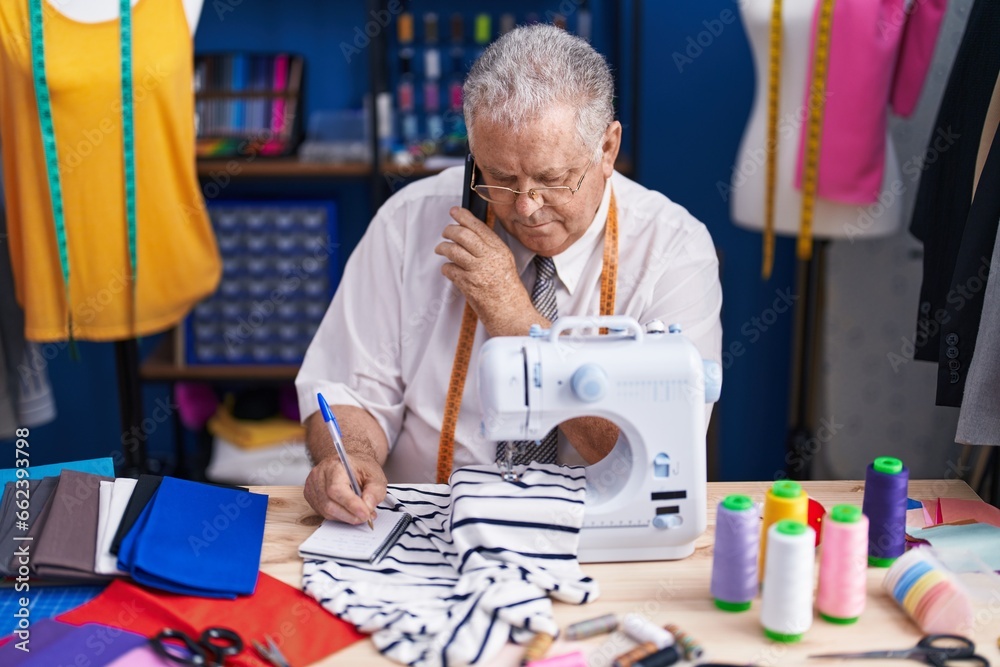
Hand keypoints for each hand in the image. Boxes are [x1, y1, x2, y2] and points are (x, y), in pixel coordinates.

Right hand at [304, 451, 386, 523]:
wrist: (349, 465)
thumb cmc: (360, 469)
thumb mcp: (375, 476)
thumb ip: (375, 492)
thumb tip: (368, 507)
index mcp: (334, 466)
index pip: (337, 489)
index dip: (351, 504)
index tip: (365, 513)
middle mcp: (319, 475)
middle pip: (330, 504)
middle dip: (350, 515)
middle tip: (366, 516)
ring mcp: (312, 486)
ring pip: (327, 511)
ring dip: (346, 517)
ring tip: (360, 513)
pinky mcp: (310, 496)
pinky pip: (323, 513)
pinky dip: (338, 515)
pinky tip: (348, 511)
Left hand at [435, 206, 537, 335]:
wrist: (511, 313)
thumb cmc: (509, 290)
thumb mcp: (505, 262)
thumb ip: (490, 248)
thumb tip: (469, 233)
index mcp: (500, 249)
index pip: (478, 226)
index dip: (463, 216)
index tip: (454, 211)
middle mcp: (489, 258)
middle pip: (463, 235)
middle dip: (449, 230)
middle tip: (445, 232)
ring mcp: (478, 271)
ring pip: (453, 250)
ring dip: (443, 247)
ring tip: (440, 249)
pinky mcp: (468, 285)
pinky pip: (449, 269)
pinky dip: (446, 268)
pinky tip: (449, 269)